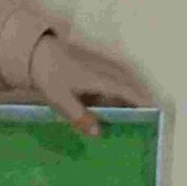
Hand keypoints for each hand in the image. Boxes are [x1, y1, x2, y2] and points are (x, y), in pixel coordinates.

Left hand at [29, 30, 153, 138]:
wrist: (33, 51)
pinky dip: (115, 87)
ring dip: (127, 91)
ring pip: (119, 78)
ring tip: (130, 110)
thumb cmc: (48, 76)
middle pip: (127, 83)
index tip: (153, 112)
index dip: (140, 101)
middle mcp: (102, 70)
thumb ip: (80, 117)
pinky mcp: (89, 64)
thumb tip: (99, 134)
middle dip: (138, 96)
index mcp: (99, 78)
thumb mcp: (61, 99)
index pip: (126, 90)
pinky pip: (110, 76)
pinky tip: (107, 100)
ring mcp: (96, 65)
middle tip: (146, 114)